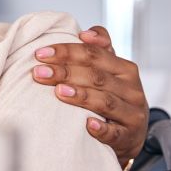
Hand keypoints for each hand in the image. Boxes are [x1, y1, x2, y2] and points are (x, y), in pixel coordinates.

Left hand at [31, 25, 147, 161]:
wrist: (131, 134)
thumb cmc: (113, 97)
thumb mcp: (110, 72)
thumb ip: (99, 51)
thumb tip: (84, 33)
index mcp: (125, 69)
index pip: (94, 54)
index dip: (67, 51)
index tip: (40, 53)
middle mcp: (132, 89)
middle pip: (97, 76)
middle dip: (65, 72)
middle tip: (38, 72)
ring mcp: (132, 114)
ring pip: (105, 102)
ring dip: (81, 96)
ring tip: (58, 92)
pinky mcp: (129, 137)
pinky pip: (115, 133)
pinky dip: (102, 129)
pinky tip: (87, 125)